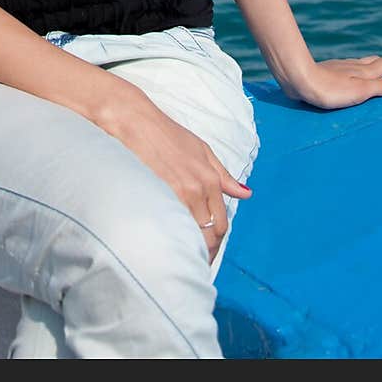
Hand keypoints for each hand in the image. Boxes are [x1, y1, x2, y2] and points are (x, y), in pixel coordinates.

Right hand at [105, 98, 251, 266]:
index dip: (216, 239)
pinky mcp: (156, 197)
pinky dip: (171, 239)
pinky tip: (167, 244)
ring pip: (191, 236)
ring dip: (189, 249)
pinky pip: (170, 228)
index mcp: (210, 179)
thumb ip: (223, 176)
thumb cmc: (166, 133)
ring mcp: (176, 195)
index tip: (208, 247)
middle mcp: (197, 189)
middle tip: (196, 259)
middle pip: (210, 235)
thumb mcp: (201, 150)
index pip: (222, 223)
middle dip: (206, 251)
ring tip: (182, 256)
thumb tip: (246, 193)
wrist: (135, 122)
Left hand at [281, 53, 381, 109]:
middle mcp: (353, 66)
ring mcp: (339, 67)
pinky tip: (348, 74)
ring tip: (375, 70)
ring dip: (371, 66)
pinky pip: (347, 68)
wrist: (300, 80)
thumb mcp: (360, 90)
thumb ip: (379, 86)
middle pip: (374, 62)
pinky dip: (355, 70)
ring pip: (360, 63)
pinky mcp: (326, 71)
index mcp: (364, 71)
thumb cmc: (331, 89)